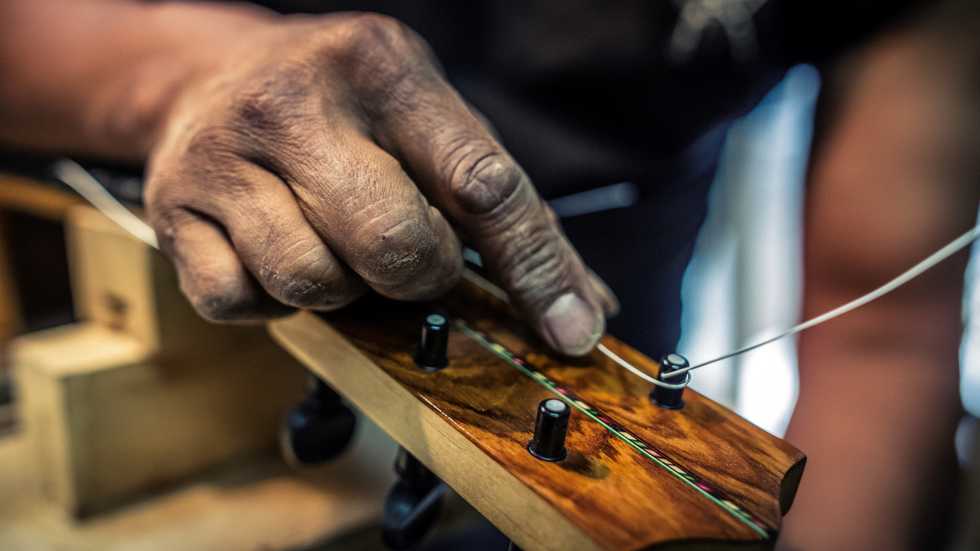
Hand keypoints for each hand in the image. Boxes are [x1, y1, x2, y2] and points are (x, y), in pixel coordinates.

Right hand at [144, 13, 615, 354]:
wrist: (211, 76)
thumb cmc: (346, 110)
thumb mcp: (428, 121)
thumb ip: (504, 207)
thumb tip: (583, 308)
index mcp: (384, 69)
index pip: (481, 182)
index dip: (536, 266)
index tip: (570, 329)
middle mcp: (298, 104)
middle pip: (396, 247)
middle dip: (421, 276)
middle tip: (412, 256)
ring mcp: (225, 156)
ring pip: (316, 283)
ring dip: (346, 289)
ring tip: (337, 244)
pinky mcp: (175, 209)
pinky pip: (243, 304)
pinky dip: (276, 302)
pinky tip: (279, 252)